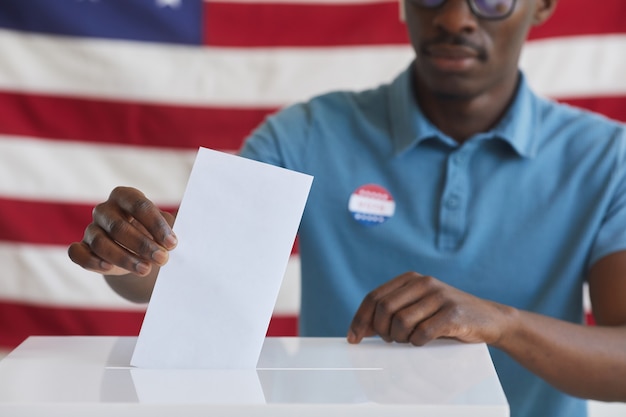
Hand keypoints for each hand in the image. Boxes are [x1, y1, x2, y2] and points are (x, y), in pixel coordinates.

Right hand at [68, 186, 176, 276]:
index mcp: (125, 197)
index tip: (172, 243)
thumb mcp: (163, 227)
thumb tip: (170, 238)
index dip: (156, 225)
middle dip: (142, 245)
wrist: (136, 253)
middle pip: (119, 226)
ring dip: (124, 258)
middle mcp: (104, 210)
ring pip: (100, 243)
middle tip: (162, 259)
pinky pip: (78, 253)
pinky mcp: (81, 247)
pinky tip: (108, 268)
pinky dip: (91, 261)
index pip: (139, 206)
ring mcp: (91, 228)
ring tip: (145, 269)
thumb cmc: (152, 234)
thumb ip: (167, 228)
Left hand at [347, 271, 513, 345]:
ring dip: (399, 338)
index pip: (374, 297)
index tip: (354, 338)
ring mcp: (439, 296)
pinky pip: (422, 333)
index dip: (360, 319)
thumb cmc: (447, 315)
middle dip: (380, 330)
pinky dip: (417, 342)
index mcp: (411, 278)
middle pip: (384, 309)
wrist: (489, 318)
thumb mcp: (419, 306)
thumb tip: (362, 328)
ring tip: (407, 340)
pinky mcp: (453, 314)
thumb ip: (393, 310)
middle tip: (389, 340)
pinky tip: (422, 342)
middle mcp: (423, 283)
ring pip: (401, 322)